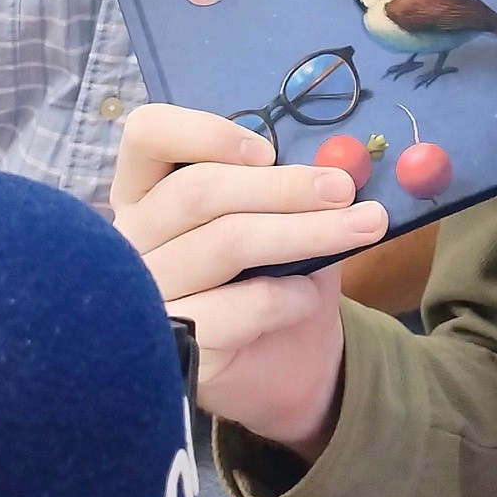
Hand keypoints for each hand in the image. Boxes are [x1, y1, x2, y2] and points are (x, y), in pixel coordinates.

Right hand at [110, 103, 388, 456]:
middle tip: (343, 188)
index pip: (146, 136)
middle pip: (198, 192)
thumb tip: (328, 167)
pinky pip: (242, 305)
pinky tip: (307, 299)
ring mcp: (146, 295)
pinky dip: (290, 296)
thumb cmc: (276, 275)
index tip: (267, 151)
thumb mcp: (282, 218)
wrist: (286, 363)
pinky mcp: (176, 343)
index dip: (203, 133)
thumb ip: (286, 187)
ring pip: (226, 243)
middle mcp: (133, 239)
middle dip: (282, 186)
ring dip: (305, 230)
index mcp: (148, 193)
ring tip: (362, 226)